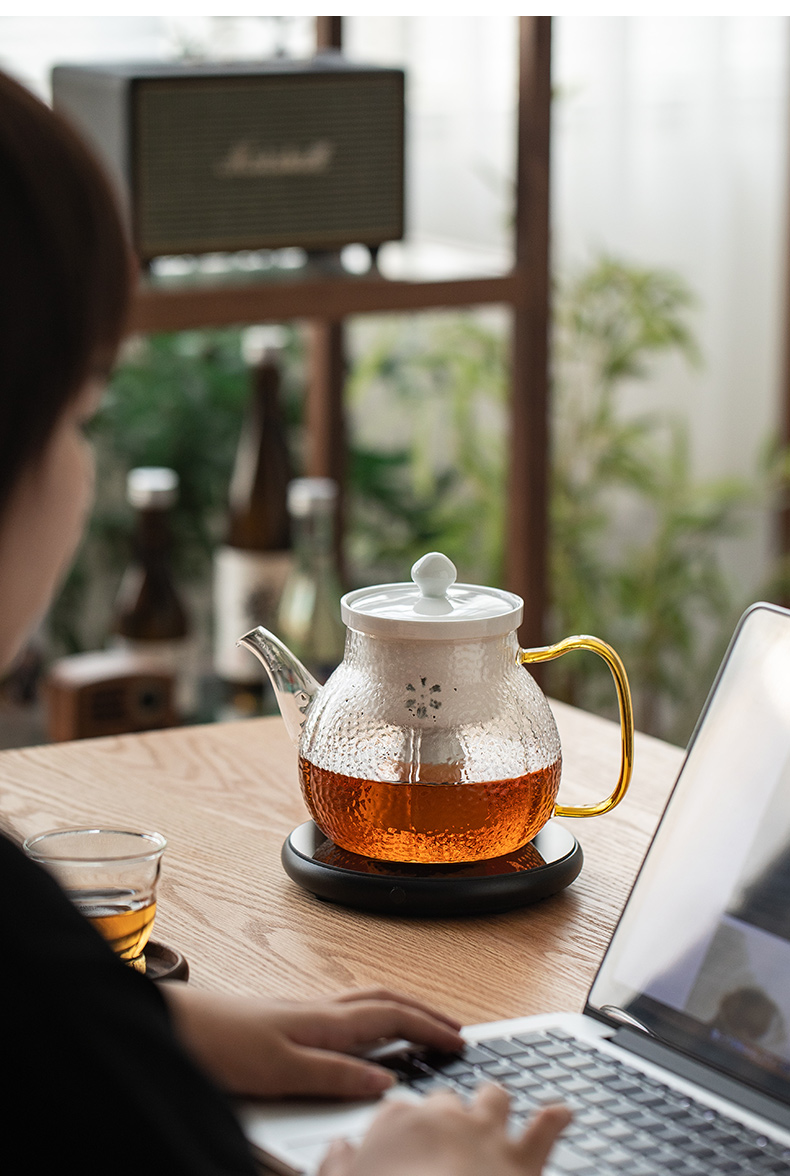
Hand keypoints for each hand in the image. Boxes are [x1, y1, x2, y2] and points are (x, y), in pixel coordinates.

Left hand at [162, 984, 463, 1099]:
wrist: (175, 1025)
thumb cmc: (221, 1045)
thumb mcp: (283, 1071)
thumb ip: (336, 1075)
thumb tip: (386, 1084)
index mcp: (325, 1021)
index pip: (393, 1018)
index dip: (430, 1028)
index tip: (461, 1042)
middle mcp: (318, 1009)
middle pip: (385, 1002)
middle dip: (424, 1012)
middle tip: (455, 1028)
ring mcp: (302, 1011)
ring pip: (365, 1002)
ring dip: (400, 1009)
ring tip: (420, 1024)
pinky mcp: (286, 1020)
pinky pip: (345, 1011)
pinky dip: (372, 1016)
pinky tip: (363, 1033)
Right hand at [317, 1085, 571, 1175]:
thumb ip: (336, 1167)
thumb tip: (335, 1149)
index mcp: (396, 1122)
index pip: (395, 1110)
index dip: (398, 1129)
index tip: (396, 1143)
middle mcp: (442, 1116)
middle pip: (444, 1099)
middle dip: (446, 1114)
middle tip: (443, 1138)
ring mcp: (484, 1133)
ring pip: (493, 1097)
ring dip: (494, 1102)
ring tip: (494, 1110)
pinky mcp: (522, 1157)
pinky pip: (545, 1128)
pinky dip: (555, 1119)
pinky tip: (562, 1112)